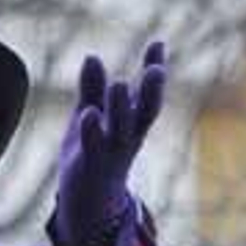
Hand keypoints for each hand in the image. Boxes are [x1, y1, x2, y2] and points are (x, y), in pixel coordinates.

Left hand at [53, 42, 165, 245]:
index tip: (158, 44)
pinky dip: (92, 130)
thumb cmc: (92, 152)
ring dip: (121, 107)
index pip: (147, 93)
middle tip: (156, 69)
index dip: (154, 68)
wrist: (87, 202)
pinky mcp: (91, 163)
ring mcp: (111, 151)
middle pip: (145, 112)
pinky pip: (94, 146)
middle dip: (151, 92)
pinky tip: (88, 113)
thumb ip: (92, 89)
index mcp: (132, 122)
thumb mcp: (91, 115)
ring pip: (121, 128)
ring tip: (119, 83)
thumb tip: (92, 56)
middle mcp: (128, 136)